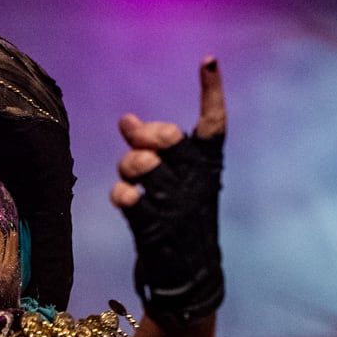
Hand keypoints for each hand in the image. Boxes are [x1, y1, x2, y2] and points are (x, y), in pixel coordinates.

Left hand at [114, 58, 226, 325]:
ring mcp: (176, 206)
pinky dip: (121, 194)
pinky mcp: (155, 228)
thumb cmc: (177, 219)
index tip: (208, 61)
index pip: (214, 125)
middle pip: (170, 138)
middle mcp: (196, 183)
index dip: (211, 92)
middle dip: (150, 134)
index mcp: (207, 168)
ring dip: (129, 164)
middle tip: (139, 140)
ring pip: (145, 164)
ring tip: (132, 176)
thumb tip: (127, 119)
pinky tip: (125, 199)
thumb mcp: (173, 181)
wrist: (188, 274)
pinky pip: (129, 197)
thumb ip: (150, 148)